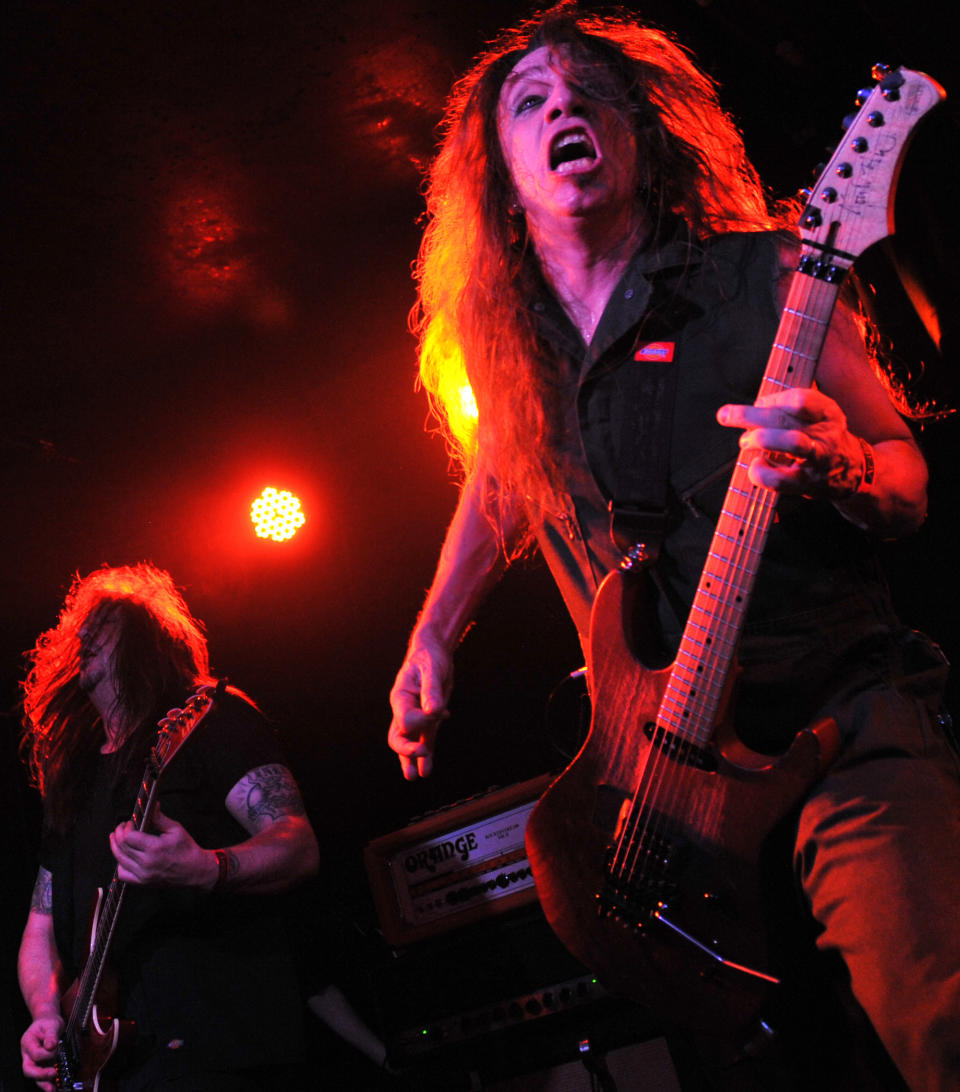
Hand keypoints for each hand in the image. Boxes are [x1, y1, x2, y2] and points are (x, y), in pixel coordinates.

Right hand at [21, 1014, 61, 1090]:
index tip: (55, 1048)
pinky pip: (42, 1076)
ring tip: (52, 1089)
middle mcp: (28, 1054)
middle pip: (28, 1069)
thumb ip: (51, 1035)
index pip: (35, 1054)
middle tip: (52, 1074)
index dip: (46, 1054)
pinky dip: (48, 1082)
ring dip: (43, 1083)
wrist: (48, 1022)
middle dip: (40, 1074)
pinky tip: (55, 1086)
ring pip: (34, 1076)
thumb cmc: (47, 1023)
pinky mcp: (42, 1065)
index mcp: (28, 1043)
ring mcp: (34, 1061)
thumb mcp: (51, 1024)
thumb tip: (51, 1046)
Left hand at [110, 806, 210, 887]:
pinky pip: (123, 875)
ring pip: (119, 860)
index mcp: (155, 848)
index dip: (126, 827)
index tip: (130, 822)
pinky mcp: (143, 882)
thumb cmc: (187, 849)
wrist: (195, 870)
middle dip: (118, 834)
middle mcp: (146, 862)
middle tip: (122, 827)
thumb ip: (160, 818)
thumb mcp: (176, 829)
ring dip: (115, 847)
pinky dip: (120, 864)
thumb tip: (152, 805)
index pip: (128, 837)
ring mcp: (144, 874)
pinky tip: (123, 856)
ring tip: (116, 839)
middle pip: (122, 847)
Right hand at [388, 635, 452, 779]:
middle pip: (397, 736)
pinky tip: (427, 768)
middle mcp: (404, 710)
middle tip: (421, 755)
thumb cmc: (430, 658)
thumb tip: (435, 712)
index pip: (405, 719)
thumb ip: (431, 691)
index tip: (438, 711)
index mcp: (400, 697)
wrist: (433, 653)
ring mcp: (415, 716)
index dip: (421, 721)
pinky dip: (426, 753)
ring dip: (411, 759)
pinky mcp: (428, 720)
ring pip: (409, 743)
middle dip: (407, 751)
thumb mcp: (432, 670)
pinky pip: (424, 740)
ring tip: (415, 777)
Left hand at [717, 387, 863, 498]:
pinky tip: (755, 466)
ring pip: (793, 443)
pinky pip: (780, 479)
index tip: (759, 403)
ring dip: (761, 439)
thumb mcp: (815, 414)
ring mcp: (818, 459)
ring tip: (745, 441)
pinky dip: (760, 472)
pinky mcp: (806, 483)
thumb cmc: (820, 437)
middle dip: (750, 415)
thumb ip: (787, 407)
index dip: (774, 399)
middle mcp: (825, 432)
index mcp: (826, 411)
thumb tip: (755, 406)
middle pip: (787, 417)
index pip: (801, 398)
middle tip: (726, 415)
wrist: (851, 471)